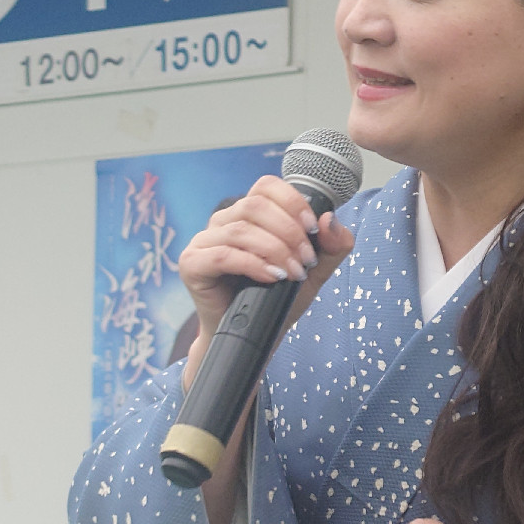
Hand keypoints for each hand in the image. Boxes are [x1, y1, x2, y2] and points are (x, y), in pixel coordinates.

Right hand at [178, 175, 354, 376]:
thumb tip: (329, 219)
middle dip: (288, 231)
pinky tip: (272, 277)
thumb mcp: (313, 272)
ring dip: (275, 250)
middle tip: (306, 260)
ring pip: (241, 229)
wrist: (253, 337)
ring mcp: (203, 242)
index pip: (266, 186)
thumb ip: (330, 247)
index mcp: (247, 215)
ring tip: (293, 273)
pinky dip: (253, 264)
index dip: (292, 201)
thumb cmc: (276, 300)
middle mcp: (223, 222)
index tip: (312, 227)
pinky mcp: (192, 264)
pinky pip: (222, 255)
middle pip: (255, 205)